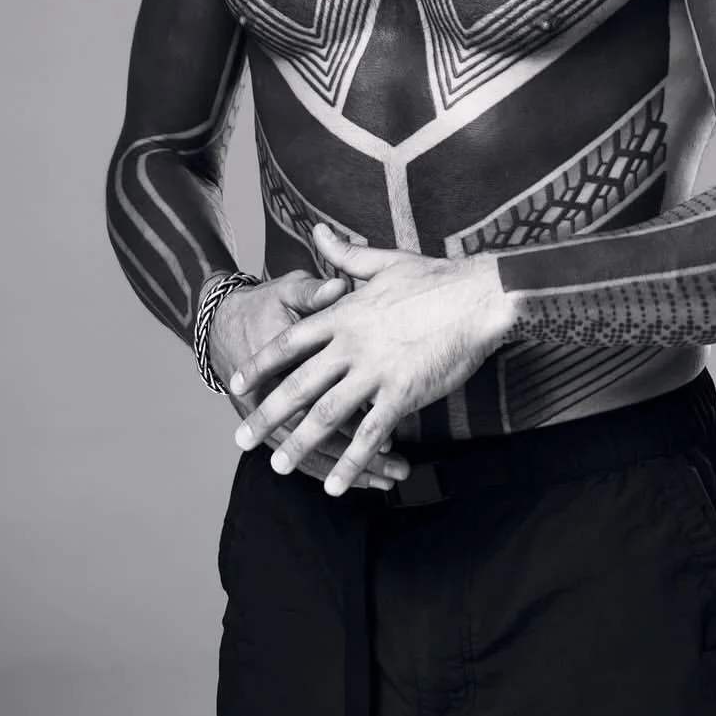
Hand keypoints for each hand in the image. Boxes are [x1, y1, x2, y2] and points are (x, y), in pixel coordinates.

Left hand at [229, 225, 516, 495]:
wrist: (479, 297)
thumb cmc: (436, 278)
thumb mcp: (385, 261)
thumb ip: (345, 254)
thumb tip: (318, 231)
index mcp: (344, 313)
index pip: (289, 342)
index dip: (261, 365)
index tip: (236, 384)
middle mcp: (352, 344)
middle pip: (298, 384)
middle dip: (266, 414)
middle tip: (241, 438)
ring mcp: (376, 371)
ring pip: (328, 415)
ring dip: (300, 443)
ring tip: (279, 466)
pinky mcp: (403, 393)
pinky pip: (370, 434)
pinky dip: (351, 462)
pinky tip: (334, 484)